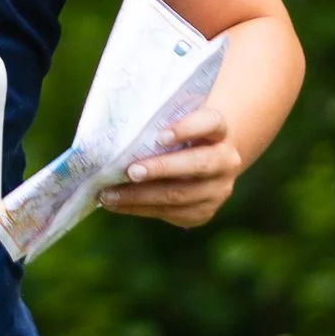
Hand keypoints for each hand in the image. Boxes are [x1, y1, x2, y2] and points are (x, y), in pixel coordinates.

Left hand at [99, 105, 240, 229]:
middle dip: (161, 168)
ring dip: (140, 196)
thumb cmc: (179, 137)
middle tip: (130, 171)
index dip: (187, 129)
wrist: (206, 162)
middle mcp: (226, 160)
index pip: (210, 123)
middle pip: (198, 164)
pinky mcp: (204, 212)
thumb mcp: (175, 122)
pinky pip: (169, 213)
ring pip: (179, 195)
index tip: (160, 136)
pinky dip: (139, 209)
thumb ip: (156, 123)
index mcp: (219, 131)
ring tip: (109, 194)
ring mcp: (218, 190)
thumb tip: (111, 132)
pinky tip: (116, 204)